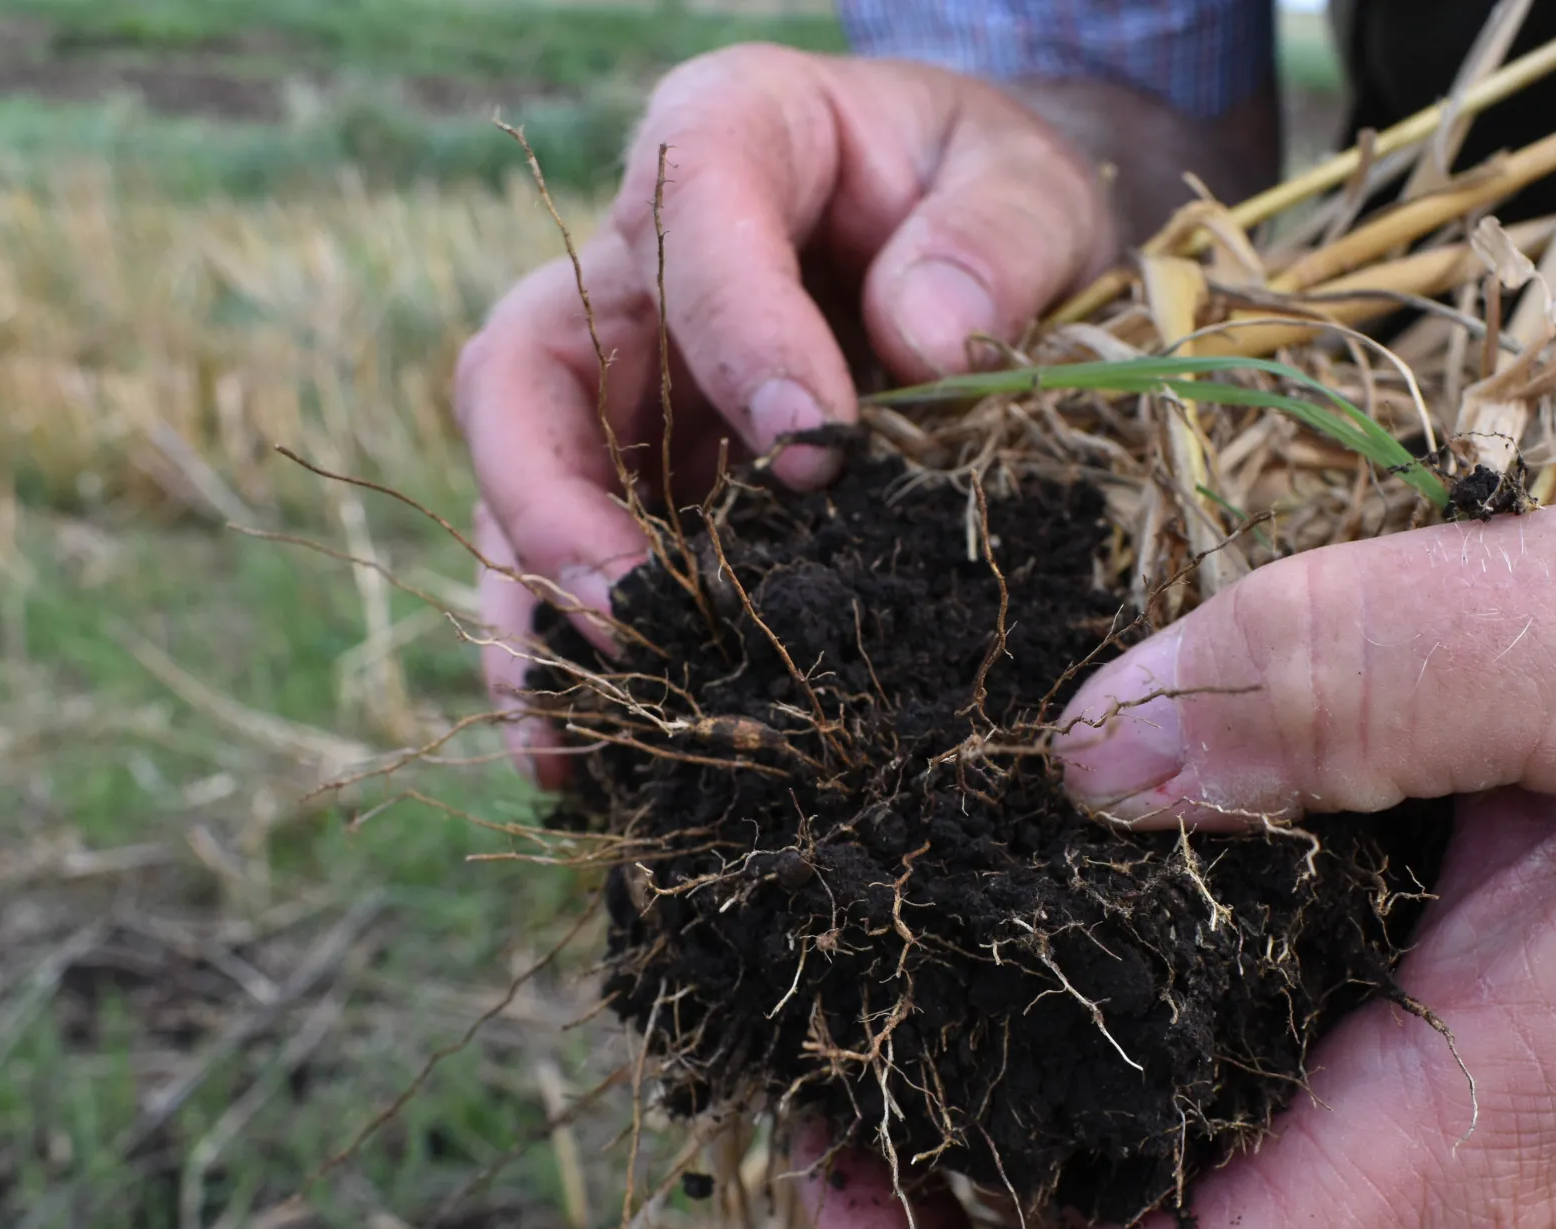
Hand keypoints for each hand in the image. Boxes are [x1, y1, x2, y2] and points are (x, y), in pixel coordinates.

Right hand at [455, 45, 1117, 778]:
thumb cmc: (991, 201)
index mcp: (730, 139)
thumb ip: (1001, 237)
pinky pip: (577, 573)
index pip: (688, 212)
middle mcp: (636, 270)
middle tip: (635, 616)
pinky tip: (595, 764)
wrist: (990, 251)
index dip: (735, 330)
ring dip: (538, 619)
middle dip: (558, 503)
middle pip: (527, 370)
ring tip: (572, 738)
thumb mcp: (1031, 185)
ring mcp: (625, 390)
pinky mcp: (645, 491)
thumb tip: (929, 338)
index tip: (818, 450)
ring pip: (524, 494)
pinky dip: (578, 667)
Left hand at [807, 494, 1555, 1228]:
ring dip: (1005, 1123)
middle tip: (824, 998)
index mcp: (1440, 1158)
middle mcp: (1418, 1203)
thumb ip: (1351, 670)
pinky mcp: (1445, 1086)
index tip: (821, 1147)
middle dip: (922, 1204)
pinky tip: (1072, 888)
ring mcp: (1429, 1157)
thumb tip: (1086, 751)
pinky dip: (1111, 1054)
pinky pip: (1234, 1131)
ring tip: (905, 933)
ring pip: (1155, 1226)